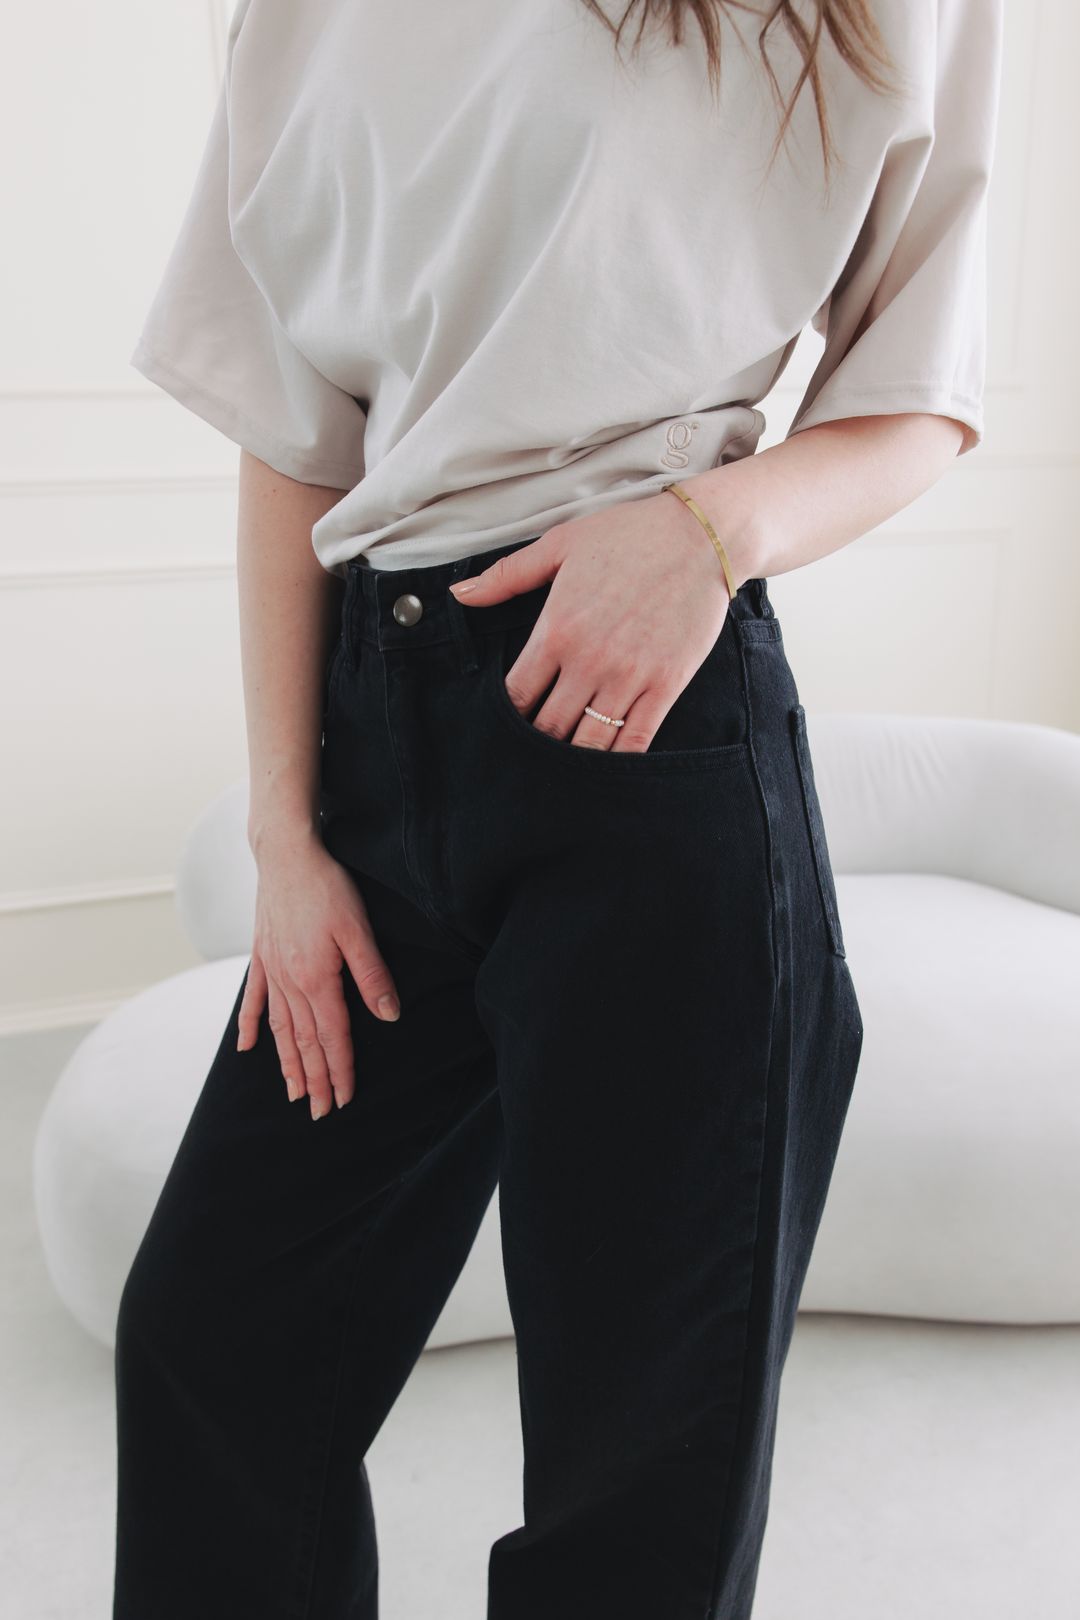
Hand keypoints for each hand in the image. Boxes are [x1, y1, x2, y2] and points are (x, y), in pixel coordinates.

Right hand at [235, 828, 400, 1118]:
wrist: (286, 854)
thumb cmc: (327, 886)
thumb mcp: (359, 929)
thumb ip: (372, 974)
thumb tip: (388, 1015)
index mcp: (317, 979)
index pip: (332, 1036)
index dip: (340, 1070)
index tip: (345, 1099)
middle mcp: (290, 981)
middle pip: (304, 1041)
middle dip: (315, 1080)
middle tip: (321, 1113)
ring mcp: (271, 970)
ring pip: (280, 1029)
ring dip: (287, 1063)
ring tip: (293, 1093)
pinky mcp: (261, 955)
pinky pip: (254, 1000)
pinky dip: (252, 1026)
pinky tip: (248, 1048)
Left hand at [447, 492, 747, 751]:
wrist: (700, 537)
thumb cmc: (628, 536)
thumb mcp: (559, 545)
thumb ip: (506, 576)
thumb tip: (457, 595)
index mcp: (557, 629)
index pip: (516, 695)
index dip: (506, 717)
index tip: (505, 724)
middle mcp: (589, 660)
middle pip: (549, 727)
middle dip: (536, 743)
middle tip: (532, 751)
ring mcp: (629, 677)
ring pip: (589, 742)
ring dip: (573, 757)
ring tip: (564, 764)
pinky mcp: (665, 685)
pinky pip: (636, 740)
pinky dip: (618, 760)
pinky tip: (607, 764)